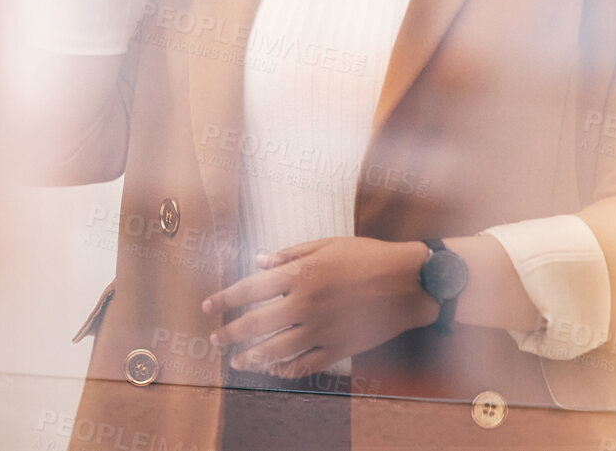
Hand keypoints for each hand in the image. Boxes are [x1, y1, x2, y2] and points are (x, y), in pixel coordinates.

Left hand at [201, 237, 438, 378]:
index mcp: (301, 275)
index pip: (251, 288)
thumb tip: (258, 260)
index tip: (207, 306)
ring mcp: (322, 329)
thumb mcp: (327, 245)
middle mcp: (306, 304)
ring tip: (237, 361)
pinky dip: (287, 370)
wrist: (408, 281)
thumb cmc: (367, 256)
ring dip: (252, 357)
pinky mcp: (339, 347)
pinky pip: (306, 365)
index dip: (225, 298)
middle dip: (230, 332)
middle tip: (215, 339)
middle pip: (257, 324)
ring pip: (277, 350)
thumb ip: (290, 255)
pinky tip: (274, 371)